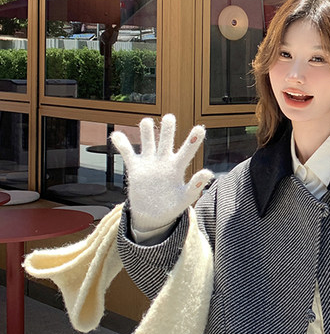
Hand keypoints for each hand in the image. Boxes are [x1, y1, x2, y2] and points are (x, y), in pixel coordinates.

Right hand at [111, 114, 213, 232]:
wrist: (153, 216)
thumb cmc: (172, 206)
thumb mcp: (185, 198)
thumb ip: (195, 186)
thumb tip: (208, 172)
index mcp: (177, 168)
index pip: (187, 151)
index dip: (193, 140)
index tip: (200, 129)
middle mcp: (164, 161)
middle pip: (166, 140)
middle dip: (167, 129)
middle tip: (169, 118)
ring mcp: (149, 163)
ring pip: (147, 142)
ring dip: (146, 132)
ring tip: (146, 122)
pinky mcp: (135, 168)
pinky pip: (127, 153)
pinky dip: (121, 144)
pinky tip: (116, 135)